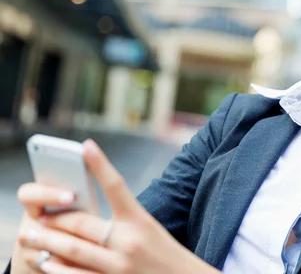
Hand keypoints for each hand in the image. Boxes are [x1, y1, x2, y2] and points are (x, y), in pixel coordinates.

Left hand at [18, 140, 219, 273]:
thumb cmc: (164, 253)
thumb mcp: (149, 230)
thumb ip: (122, 222)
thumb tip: (83, 219)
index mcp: (140, 222)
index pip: (117, 186)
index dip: (100, 164)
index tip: (85, 145)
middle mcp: (128, 242)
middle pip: (82, 224)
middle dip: (55, 219)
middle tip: (38, 215)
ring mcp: (118, 267)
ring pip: (73, 250)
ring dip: (47, 243)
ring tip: (30, 236)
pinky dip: (58, 269)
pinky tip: (46, 263)